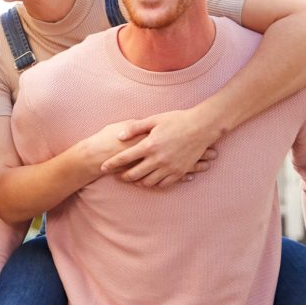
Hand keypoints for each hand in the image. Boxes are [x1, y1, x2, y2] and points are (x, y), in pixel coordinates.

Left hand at [100, 109, 219, 186]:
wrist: (202, 126)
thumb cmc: (176, 120)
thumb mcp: (154, 120)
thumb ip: (134, 128)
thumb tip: (118, 136)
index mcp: (149, 145)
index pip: (124, 158)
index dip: (111, 164)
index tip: (102, 167)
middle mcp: (158, 158)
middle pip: (134, 174)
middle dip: (123, 176)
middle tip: (117, 176)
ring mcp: (170, 167)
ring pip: (148, 182)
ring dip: (138, 182)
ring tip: (133, 178)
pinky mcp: (180, 172)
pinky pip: (163, 184)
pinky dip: (154, 184)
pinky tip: (150, 180)